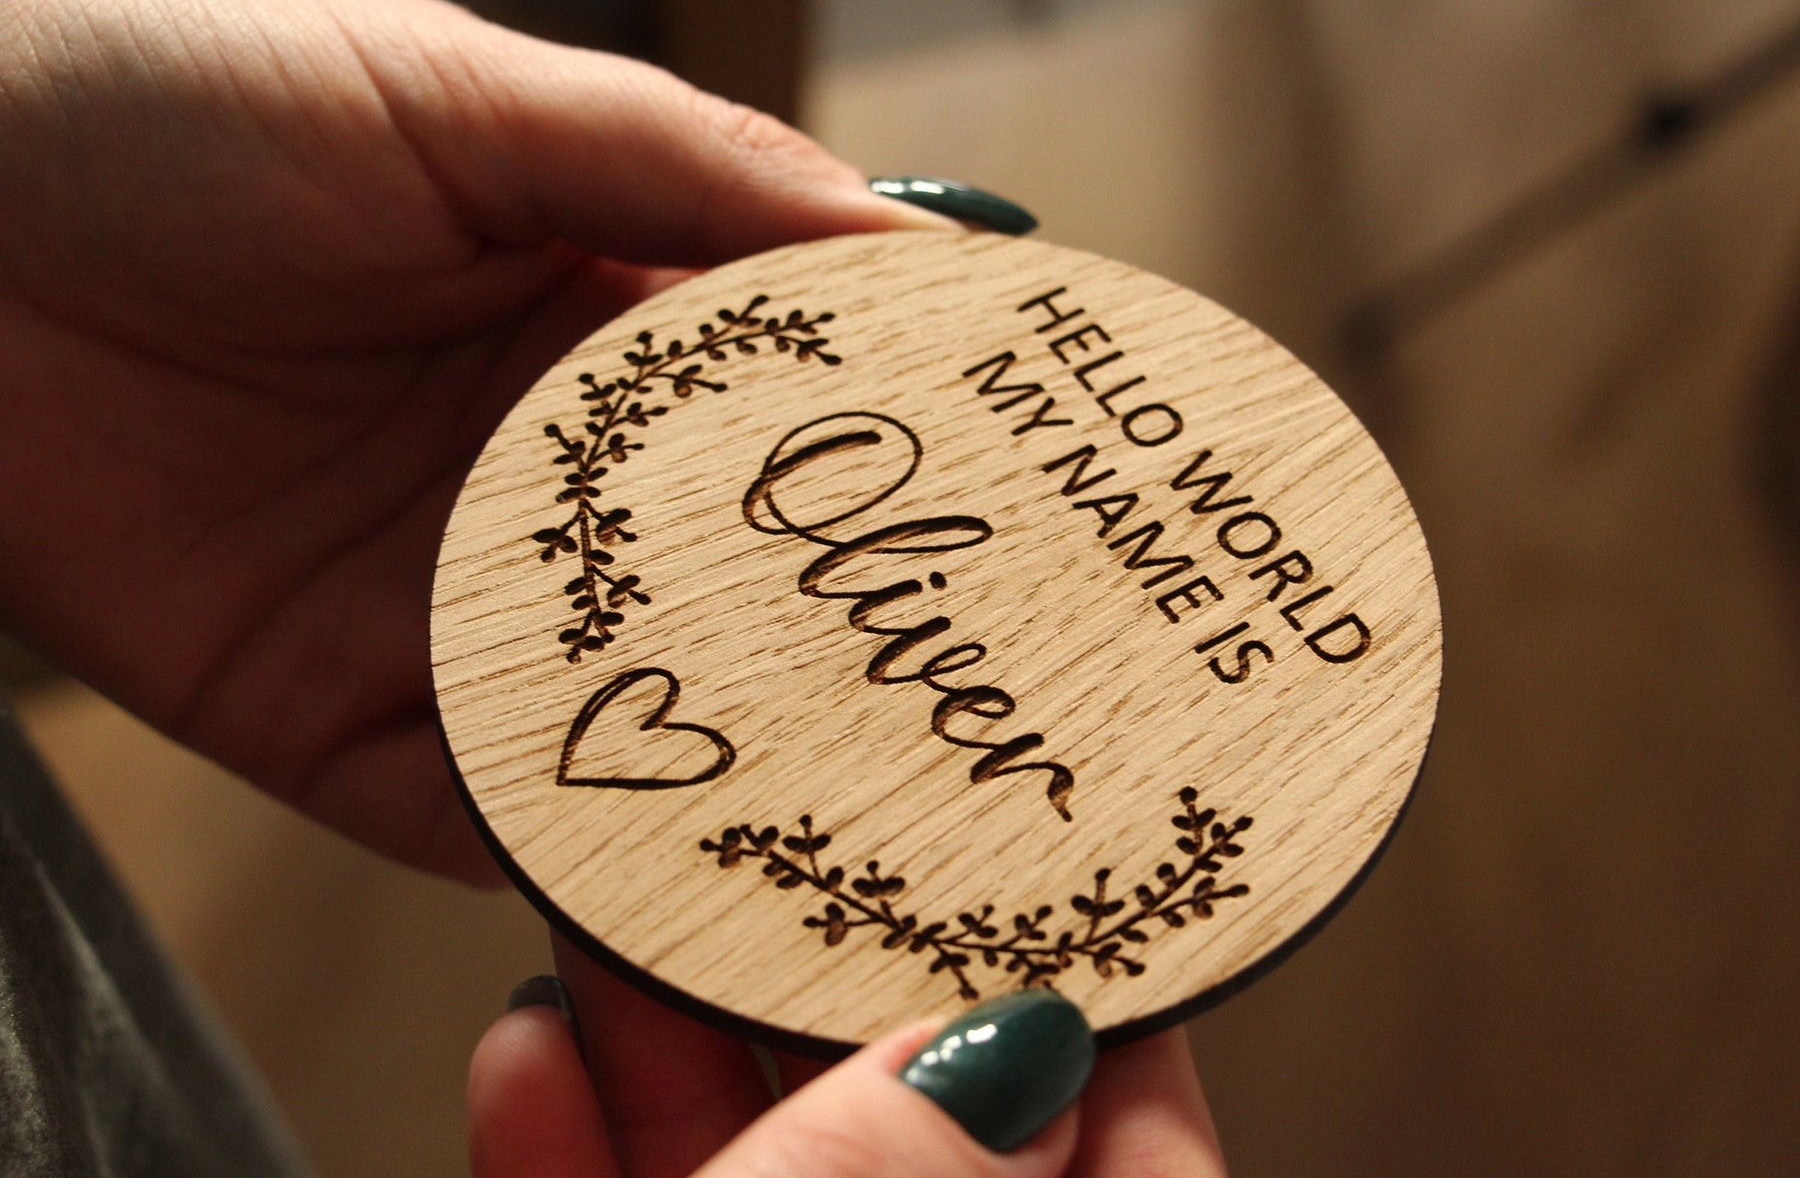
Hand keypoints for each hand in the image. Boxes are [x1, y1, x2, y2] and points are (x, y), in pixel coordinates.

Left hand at [0, 0, 944, 880]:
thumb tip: (915, 243)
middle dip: (848, 641)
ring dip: (733, 762)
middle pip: (738, 589)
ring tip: (857, 807)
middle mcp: (551, 485)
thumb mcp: (450, 95)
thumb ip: (680, 168)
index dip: (916, 448)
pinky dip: (563, 849)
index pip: (801, 411)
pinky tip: (656, 864)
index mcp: (597, 326)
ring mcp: (451, 609)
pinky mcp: (337, 721)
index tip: (1041, 493)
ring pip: (635, 716)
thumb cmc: (171, 102)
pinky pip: (477, 812)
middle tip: (987, 689)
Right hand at [468, 938, 1228, 1176]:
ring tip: (625, 907)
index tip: (1041, 865)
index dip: (1100, 997)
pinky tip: (527, 1051)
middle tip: (800, 840)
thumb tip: (1019, 1047)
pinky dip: (571, 1150)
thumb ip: (905, 1171)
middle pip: (916, 1130)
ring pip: (755, 1168)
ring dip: (671, 1045)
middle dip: (830, 983)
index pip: (1141, 1143)